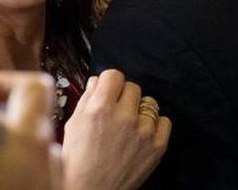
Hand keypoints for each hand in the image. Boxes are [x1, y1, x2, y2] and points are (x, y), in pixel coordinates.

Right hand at [0, 71, 61, 189]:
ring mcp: (53, 170)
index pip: (29, 86)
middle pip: (32, 108)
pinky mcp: (51, 185)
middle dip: (0, 107)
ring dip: (3, 138)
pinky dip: (12, 162)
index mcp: (28, 138)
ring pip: (31, 138)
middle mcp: (48, 150)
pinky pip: (34, 163)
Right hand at [62, 69, 170, 189]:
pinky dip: (155, 126)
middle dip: (124, 97)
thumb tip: (99, 80)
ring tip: (127, 129)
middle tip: (116, 114)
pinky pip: (164, 121)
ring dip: (139, 112)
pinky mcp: (158, 146)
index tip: (109, 91)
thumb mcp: (73, 126)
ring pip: (149, 103)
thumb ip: (87, 98)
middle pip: (133, 87)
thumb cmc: (77, 162)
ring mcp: (143, 132)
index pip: (114, 75)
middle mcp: (124, 117)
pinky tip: (140, 136)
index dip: (110, 83)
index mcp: (100, 109)